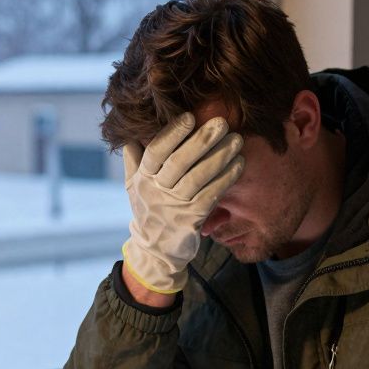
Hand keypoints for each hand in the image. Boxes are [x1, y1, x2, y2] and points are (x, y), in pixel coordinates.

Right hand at [122, 114, 243, 294]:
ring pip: (198, 177)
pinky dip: (226, 179)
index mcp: (142, 178)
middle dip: (202, 140)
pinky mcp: (192, 219)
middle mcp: (156, 190)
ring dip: (220, 157)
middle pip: (179, 161)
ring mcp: (174, 206)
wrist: (155, 251)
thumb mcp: (133, 187)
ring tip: (236, 140)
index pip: (155, 151)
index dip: (172, 133)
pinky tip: (239, 165)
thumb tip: (130, 134)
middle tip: (221, 122)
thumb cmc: (148, 211)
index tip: (189, 117)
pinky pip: (211, 195)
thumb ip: (133, 160)